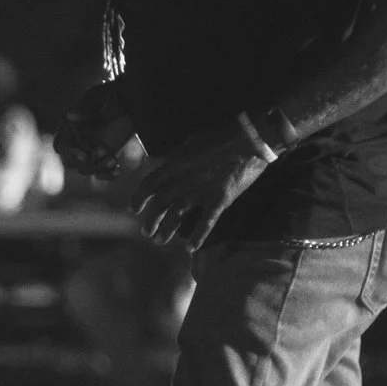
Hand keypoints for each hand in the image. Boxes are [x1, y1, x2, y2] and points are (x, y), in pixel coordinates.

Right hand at [54, 80, 137, 178]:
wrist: (128, 102)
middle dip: (85, 162)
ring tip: (113, 159)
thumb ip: (84, 110)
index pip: (62, 146)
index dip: (70, 153)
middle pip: (71, 162)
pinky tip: (118, 169)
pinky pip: (100, 173)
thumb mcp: (97, 100)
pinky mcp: (102, 159)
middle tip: (102, 153)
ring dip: (99, 167)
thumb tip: (69, 115)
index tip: (84, 155)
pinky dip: (107, 174)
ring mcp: (88, 152)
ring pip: (86, 169)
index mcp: (67, 129)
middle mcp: (75, 143)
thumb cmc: (108, 97)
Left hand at [134, 123, 273, 249]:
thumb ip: (177, 154)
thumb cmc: (223, 137)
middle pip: (161, 204)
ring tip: (160, 241)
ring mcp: (202, 190)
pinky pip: (206, 222)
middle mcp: (185, 178)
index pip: (150, 184)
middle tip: (146, 232)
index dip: (140, 198)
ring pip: (177, 215)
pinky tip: (190, 248)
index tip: (134, 209)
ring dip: (167, 230)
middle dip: (151, 220)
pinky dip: (197, 236)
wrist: (251, 139)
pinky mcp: (220, 199)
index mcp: (177, 163)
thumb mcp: (193, 141)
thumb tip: (163, 160)